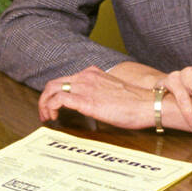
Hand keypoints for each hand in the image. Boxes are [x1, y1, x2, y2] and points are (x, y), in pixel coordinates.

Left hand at [38, 66, 154, 127]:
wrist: (147, 105)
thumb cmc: (135, 103)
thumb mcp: (112, 92)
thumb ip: (98, 93)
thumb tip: (90, 106)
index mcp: (92, 73)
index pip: (65, 80)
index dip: (54, 93)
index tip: (53, 106)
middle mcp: (86, 76)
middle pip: (54, 83)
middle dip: (45, 99)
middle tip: (45, 113)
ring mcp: (85, 87)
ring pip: (52, 89)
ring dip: (44, 104)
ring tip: (47, 117)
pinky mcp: (85, 100)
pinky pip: (59, 100)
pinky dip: (51, 107)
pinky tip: (54, 117)